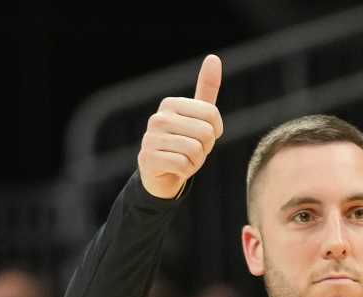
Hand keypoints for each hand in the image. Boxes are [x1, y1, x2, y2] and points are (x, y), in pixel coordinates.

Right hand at [138, 54, 223, 198]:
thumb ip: (206, 89)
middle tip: (192, 151)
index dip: (214, 131)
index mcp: (170, 104)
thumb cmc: (182, 142)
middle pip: (205, 133)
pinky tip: (175, 169)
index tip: (203, 137)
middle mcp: (158, 118)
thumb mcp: (197, 116)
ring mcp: (150, 138)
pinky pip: (183, 165)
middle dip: (205, 148)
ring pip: (195, 150)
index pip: (211, 114)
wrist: (160, 174)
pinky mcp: (147, 158)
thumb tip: (214, 58)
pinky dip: (185, 172)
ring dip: (195, 161)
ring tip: (183, 159)